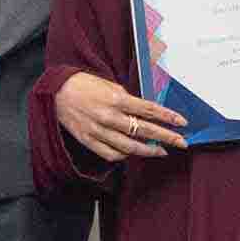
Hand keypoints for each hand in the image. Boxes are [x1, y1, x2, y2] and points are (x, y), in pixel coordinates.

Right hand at [55, 72, 188, 162]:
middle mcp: (109, 117)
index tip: (182, 123)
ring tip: (161, 151)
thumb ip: (129, 100)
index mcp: (116, 99)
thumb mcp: (111, 85)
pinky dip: (125, 155)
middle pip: (144, 130)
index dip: (168, 117)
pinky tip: (134, 153)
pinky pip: (111, 154)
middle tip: (182, 142)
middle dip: (166, 137)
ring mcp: (98, 131)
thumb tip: (146, 113)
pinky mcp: (89, 141)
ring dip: (149, 150)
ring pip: (130, 147)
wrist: (56, 92)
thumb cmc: (85, 85)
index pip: (149, 110)